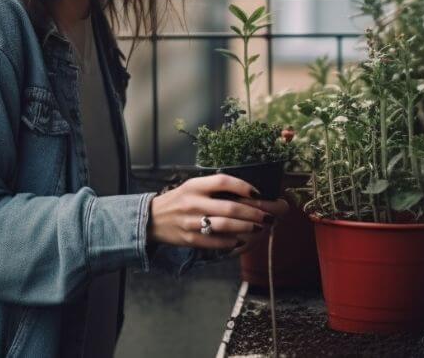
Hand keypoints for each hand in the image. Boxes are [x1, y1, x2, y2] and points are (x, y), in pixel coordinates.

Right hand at [147, 174, 288, 250]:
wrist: (152, 219)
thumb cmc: (180, 201)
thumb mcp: (193, 187)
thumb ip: (215, 188)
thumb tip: (250, 194)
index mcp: (195, 185)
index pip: (223, 181)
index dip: (243, 186)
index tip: (259, 193)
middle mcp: (193, 202)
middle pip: (230, 207)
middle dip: (255, 212)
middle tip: (271, 216)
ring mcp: (191, 222)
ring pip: (225, 225)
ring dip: (247, 227)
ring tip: (260, 227)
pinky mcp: (190, 239)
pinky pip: (215, 241)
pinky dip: (231, 242)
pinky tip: (241, 240)